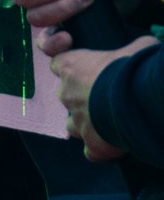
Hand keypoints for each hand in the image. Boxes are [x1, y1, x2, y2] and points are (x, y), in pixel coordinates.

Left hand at [49, 38, 151, 161]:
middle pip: (65, 96)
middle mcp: (68, 94)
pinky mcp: (93, 145)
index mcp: (71, 66)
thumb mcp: (135, 47)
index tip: (83, 69)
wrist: (139, 101)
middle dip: (80, 98)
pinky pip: (90, 152)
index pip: (57, 64)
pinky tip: (113, 147)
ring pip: (72, 125)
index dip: (70, 67)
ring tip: (106, 124)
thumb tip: (142, 49)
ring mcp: (78, 121)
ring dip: (86, 125)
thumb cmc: (133, 68)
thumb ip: (129, 48)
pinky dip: (99, 150)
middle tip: (103, 98)